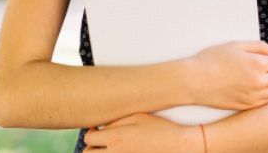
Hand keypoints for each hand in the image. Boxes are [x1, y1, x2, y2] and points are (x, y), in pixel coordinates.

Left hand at [83, 112, 199, 151]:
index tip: (97, 130)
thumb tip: (101, 126)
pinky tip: (122, 151)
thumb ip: (116, 121)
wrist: (179, 146)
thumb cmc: (161, 129)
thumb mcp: (138, 117)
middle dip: (91, 148)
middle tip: (100, 142)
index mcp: (116, 138)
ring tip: (109, 148)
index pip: (88, 138)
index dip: (91, 133)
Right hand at [187, 40, 267, 110]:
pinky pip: (266, 102)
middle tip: (259, 67)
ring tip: (257, 78)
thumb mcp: (236, 45)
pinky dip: (264, 95)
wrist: (194, 80)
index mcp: (257, 64)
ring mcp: (253, 96)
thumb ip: (260, 46)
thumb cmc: (213, 59)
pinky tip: (252, 88)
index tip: (261, 57)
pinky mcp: (246, 106)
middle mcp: (258, 82)